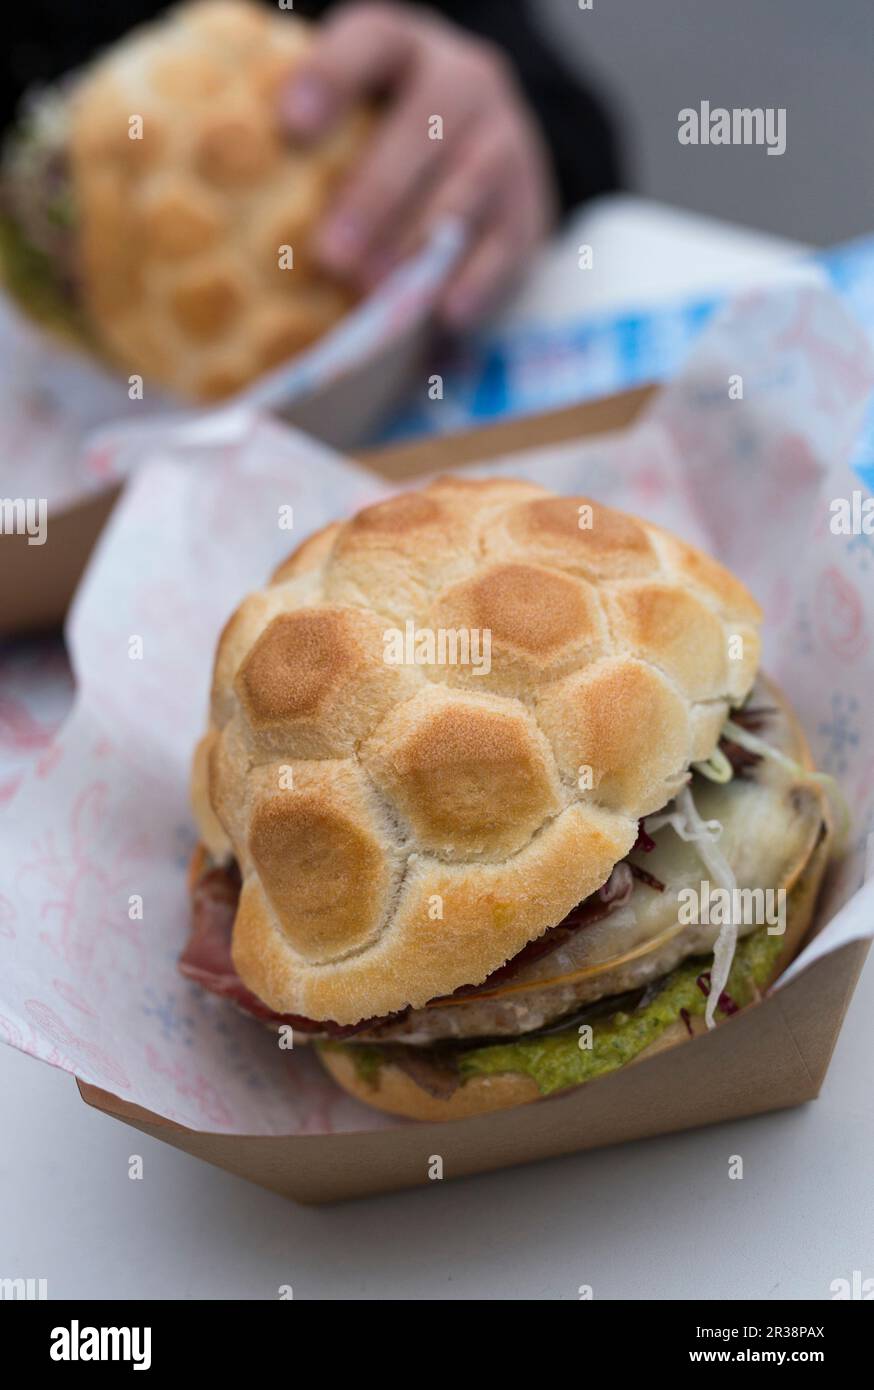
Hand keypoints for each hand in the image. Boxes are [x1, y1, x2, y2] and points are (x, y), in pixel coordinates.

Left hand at [282, 1, 557, 328]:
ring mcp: (505, 143)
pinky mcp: (530, 206)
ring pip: (467, 189)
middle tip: (330, 254)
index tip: (289, 124)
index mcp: (403, 48)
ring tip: (373, 291)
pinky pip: (506, 244)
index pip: (370, 43)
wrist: (488, 156)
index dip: (330, 77)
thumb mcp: (349, 117)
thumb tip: (202, 197)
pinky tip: (443, 313)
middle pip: (423, 127)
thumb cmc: (379, 142)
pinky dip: (475, 280)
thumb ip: (300, 141)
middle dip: (375, 194)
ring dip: (417, 243)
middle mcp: (464, 82)